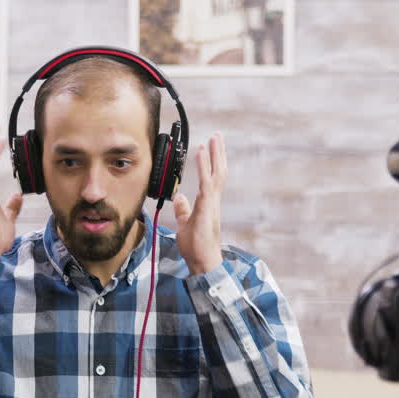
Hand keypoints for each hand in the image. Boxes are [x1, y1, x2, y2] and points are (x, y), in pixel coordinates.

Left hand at [172, 131, 225, 275]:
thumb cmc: (196, 247)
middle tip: (218, 136)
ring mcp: (211, 203)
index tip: (210, 147)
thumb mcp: (185, 223)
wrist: (202, 261)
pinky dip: (204, 166)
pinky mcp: (206, 207)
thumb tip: (179, 197)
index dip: (212, 162)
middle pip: (219, 172)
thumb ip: (183, 209)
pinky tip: (201, 153)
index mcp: (209, 204)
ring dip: (214, 155)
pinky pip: (206, 182)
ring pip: (216, 174)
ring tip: (213, 138)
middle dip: (219, 153)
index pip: (213, 178)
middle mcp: (213, 201)